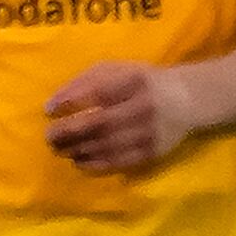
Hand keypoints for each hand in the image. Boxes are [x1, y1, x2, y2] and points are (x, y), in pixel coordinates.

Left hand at [43, 60, 194, 174]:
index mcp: (135, 80)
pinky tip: (78, 161)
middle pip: (101, 123)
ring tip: (60, 149)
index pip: (98, 92)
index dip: (70, 102)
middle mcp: (145, 107)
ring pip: (108, 145)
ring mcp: (150, 132)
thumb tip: (51, 105)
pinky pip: (119, 162)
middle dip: (69, 132)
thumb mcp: (115, 70)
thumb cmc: (140, 82)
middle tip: (49, 137)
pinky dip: (95, 164)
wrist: (186, 99)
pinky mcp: (153, 152)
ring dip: (78, 150)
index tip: (48, 111)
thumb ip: (83, 82)